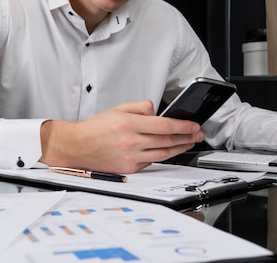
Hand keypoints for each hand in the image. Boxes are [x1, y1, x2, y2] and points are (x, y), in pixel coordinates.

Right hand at [39, 100, 202, 173]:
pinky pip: (151, 162)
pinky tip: (169, 150)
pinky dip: (162, 155)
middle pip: (167, 141)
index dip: (183, 126)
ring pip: (163, 154)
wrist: (78, 147)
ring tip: (189, 143)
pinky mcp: (129, 168)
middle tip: (198, 134)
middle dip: (187, 137)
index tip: (194, 125)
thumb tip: (157, 111)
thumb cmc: (96, 128)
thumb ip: (140, 107)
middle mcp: (131, 141)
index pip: (164, 126)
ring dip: (180, 148)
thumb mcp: (118, 109)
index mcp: (129, 124)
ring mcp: (131, 157)